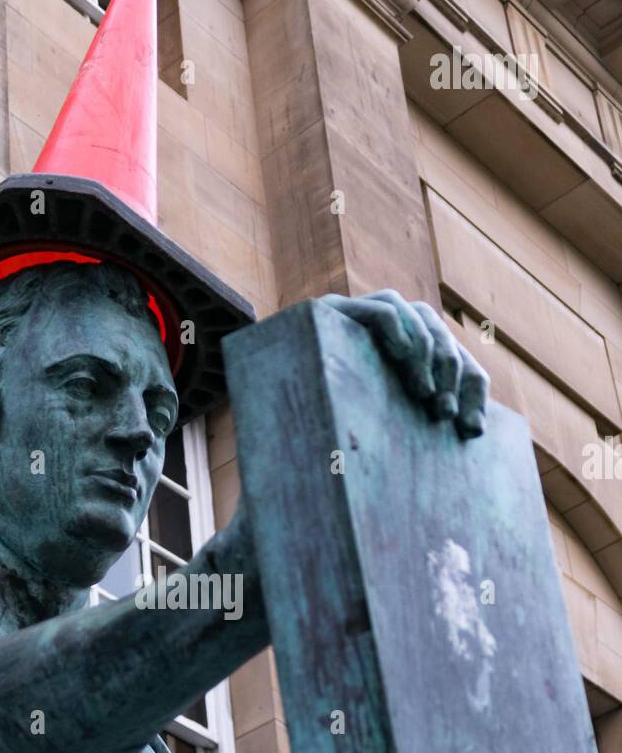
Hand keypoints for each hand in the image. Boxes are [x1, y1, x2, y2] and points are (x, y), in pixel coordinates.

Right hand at [322, 290, 488, 438]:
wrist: (270, 428)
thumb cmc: (327, 443)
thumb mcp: (385, 433)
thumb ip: (422, 423)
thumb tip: (481, 432)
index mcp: (412, 361)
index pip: (459, 362)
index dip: (473, 392)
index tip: (472, 433)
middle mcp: (393, 332)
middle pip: (441, 334)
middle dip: (451, 375)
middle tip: (445, 415)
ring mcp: (363, 317)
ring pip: (417, 314)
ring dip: (428, 354)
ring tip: (423, 393)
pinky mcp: (334, 313)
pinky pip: (383, 309)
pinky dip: (397, 328)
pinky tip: (402, 357)